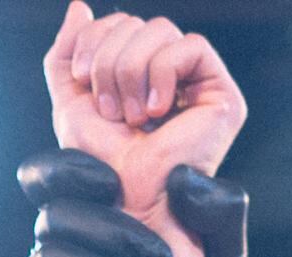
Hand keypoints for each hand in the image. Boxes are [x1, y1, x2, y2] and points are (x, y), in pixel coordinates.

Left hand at [43, 5, 247, 221]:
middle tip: (110, 109)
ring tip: (133, 117)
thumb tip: (79, 6)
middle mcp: (174, 77)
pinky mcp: (223, 97)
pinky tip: (156, 112)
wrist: (125, 203)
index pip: (121, 24)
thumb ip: (68, 56)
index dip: (95, 40)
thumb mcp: (71, 103)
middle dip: (111, 60)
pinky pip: (191, 47)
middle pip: (140, 23)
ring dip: (132, 70)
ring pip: (162, 30)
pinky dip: (162, 73)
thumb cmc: (101, 166)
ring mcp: (200, 86)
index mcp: (141, 76)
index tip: (83, 82)